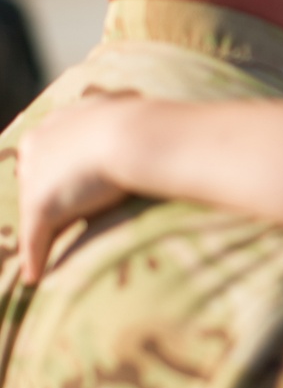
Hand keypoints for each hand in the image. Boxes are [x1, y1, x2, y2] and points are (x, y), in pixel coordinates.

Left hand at [18, 102, 128, 283]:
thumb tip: (147, 110)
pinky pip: (34, 239)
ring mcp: (36, 178)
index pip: (45, 153)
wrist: (136, 136)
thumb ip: (124, 122)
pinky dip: (35, 259)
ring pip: (32, 212)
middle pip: (33, 181)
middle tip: (59, 220)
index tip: (67, 186)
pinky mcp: (41, 206)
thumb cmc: (143, 125)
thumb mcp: (129, 114)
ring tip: (41, 255)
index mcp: (54, 123)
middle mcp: (37, 147)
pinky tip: (35, 277)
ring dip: (37, 234)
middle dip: (45, 200)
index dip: (57, 173)